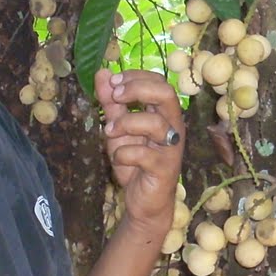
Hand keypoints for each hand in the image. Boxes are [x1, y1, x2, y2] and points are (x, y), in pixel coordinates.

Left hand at [95, 68, 183, 234]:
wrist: (144, 203)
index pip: (158, 82)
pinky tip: (118, 159)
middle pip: (166, 93)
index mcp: (163, 114)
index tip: (113, 82)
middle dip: (137, 89)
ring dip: (126, 123)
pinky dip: (124, 154)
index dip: (135, 77)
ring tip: (109, 131)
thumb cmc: (135, 164)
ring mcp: (170, 148)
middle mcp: (172, 127)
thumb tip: (102, 73)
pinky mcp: (164, 169)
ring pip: (155, 123)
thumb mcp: (118, 130)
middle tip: (116, 97)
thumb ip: (112, 104)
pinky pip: (144, 155)